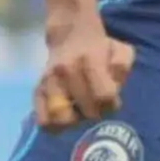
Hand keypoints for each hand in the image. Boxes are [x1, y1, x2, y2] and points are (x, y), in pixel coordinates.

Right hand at [37, 16, 134, 130]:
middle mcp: (66, 72)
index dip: (112, 103)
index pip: (104, 96)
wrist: (70, 35)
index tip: (111, 99)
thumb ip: (121, 66)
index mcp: (89, 60)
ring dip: (76, 120)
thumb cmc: (101, 47)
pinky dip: (55, 126)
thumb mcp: (120, 50)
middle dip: (97, 112)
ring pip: (61, 119)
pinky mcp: (38, 91)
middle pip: (86, 111)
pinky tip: (67, 116)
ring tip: (81, 110)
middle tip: (97, 104)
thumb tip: (114, 85)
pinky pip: (43, 121)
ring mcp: (49, 82)